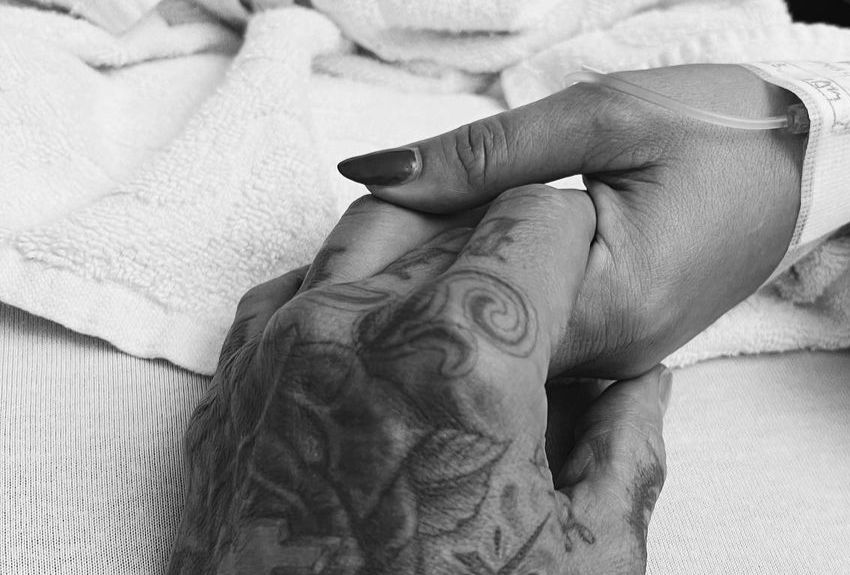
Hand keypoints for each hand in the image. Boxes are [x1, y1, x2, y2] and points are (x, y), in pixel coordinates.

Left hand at [168, 191, 669, 573]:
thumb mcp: (580, 564)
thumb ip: (627, 454)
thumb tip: (642, 387)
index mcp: (463, 360)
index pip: (534, 219)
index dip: (573, 236)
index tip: (580, 266)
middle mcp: (360, 330)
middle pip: (454, 221)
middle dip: (505, 246)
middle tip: (531, 303)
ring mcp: (284, 346)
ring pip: (371, 232)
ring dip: (426, 253)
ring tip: (460, 316)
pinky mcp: (237, 378)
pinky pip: (300, 284)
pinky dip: (350, 288)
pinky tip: (383, 333)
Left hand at [338, 64, 805, 377]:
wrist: (799, 170)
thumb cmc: (719, 133)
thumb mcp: (600, 118)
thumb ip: (483, 151)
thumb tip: (375, 171)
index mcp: (614, 298)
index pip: (469, 292)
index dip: (411, 248)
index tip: (390, 204)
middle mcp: (611, 352)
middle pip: (473, 327)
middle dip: (420, 268)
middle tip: (401, 213)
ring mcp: (611, 358)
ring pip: (494, 334)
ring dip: (453, 278)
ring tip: (441, 225)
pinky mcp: (609, 346)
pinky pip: (525, 329)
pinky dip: (489, 286)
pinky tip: (477, 249)